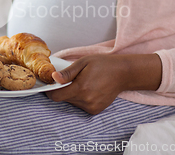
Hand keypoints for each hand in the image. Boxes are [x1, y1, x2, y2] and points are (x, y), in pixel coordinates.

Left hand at [46, 54, 162, 114]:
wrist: (123, 73)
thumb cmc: (103, 64)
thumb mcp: (83, 63)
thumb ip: (67, 73)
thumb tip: (53, 78)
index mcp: (81, 88)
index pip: (56, 96)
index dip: (50, 91)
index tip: (51, 84)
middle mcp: (86, 100)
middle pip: (64, 99)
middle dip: (64, 90)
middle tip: (72, 79)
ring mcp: (92, 107)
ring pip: (72, 103)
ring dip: (73, 94)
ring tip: (83, 82)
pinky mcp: (96, 110)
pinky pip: (81, 106)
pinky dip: (81, 99)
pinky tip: (89, 89)